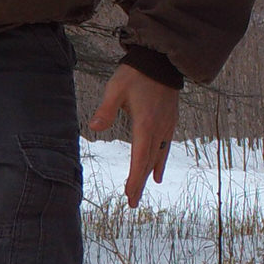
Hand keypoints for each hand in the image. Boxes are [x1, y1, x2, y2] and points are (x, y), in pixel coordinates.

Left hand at [87, 64, 178, 207]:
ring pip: (157, 156)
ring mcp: (166, 126)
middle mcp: (159, 129)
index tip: (128, 194)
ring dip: (148, 174)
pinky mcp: (170, 121)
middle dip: (139, 183)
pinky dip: (160, 161)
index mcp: (146, 124)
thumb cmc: (136, 74)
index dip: (134, 178)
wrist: (161, 60)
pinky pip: (165, 147)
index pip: (139, 158)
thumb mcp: (116, 88)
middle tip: (132, 203)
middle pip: (148, 162)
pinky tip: (158, 172)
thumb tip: (94, 127)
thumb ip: (106, 109)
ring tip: (142, 191)